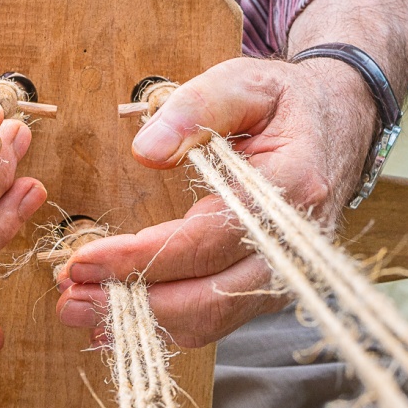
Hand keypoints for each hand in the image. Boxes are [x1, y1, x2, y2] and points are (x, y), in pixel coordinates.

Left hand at [54, 0, 407, 348]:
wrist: (339, 124)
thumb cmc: (285, 102)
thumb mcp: (245, 81)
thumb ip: (197, 107)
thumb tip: (147, 152)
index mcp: (291, 188)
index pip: (207, 239)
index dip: (141, 256)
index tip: (83, 259)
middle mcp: (293, 246)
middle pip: (209, 298)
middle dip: (132, 304)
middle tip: (68, 297)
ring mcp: (284, 274)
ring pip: (210, 322)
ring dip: (142, 323)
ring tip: (79, 309)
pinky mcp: (267, 288)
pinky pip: (214, 321)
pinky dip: (163, 326)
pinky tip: (115, 322)